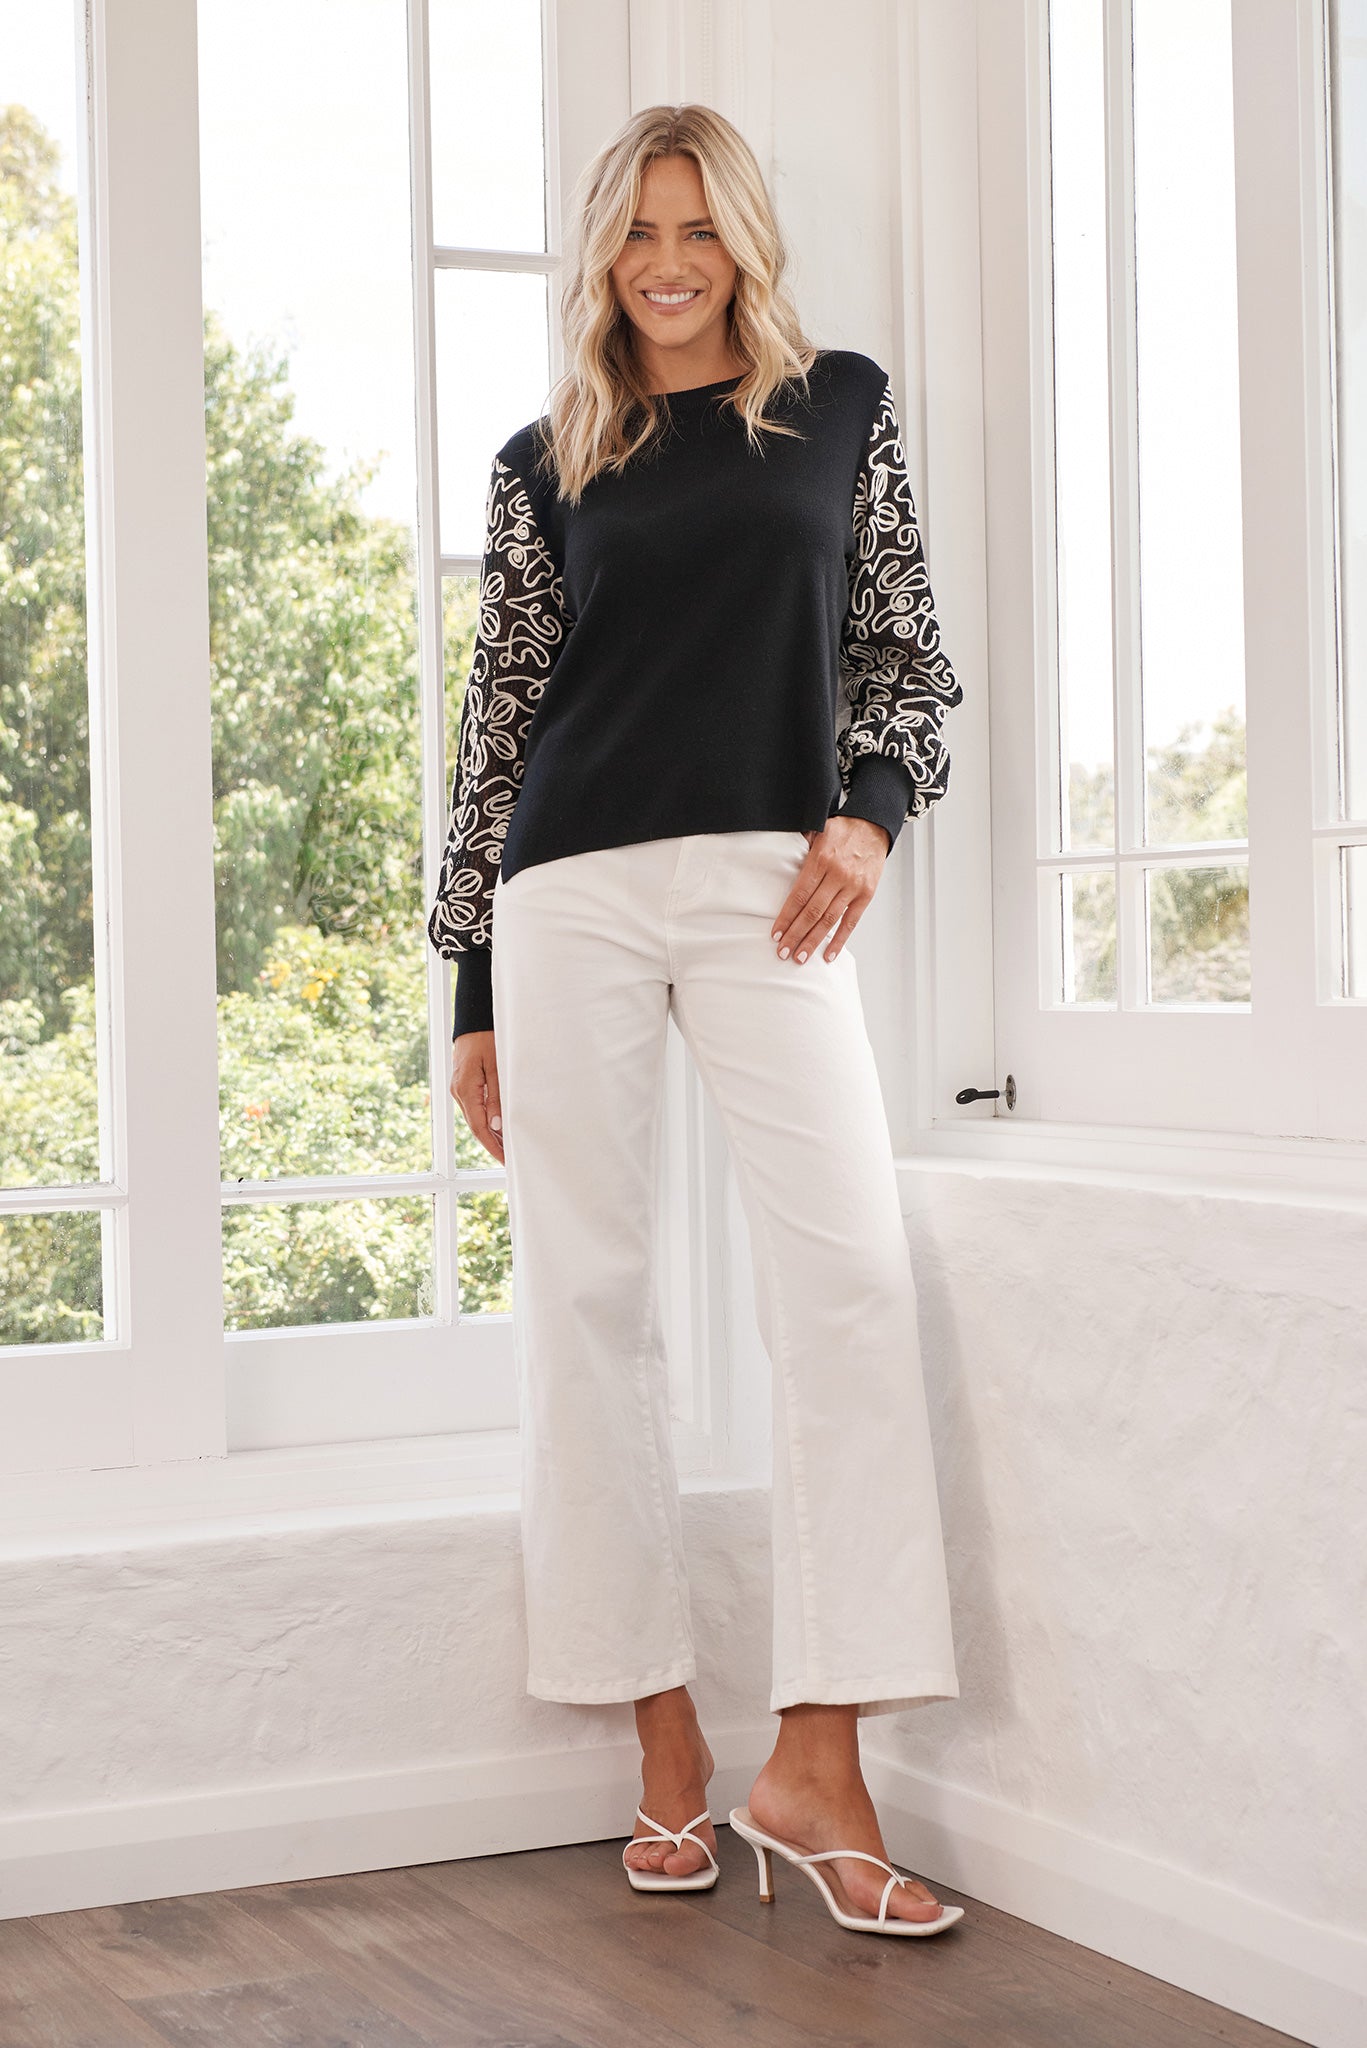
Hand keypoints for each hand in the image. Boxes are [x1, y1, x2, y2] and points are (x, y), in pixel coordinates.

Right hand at [452, 1029, 503, 1163]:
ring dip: (490, 1135)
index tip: (506, 1159)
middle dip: (492, 1145)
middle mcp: (458, 1093)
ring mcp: (459, 1090)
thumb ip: (496, 1098)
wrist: (474, 1021)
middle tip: (510, 1160)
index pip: (479, 1127)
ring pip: (475, 1120)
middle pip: (476, 1127)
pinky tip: (498, 1129)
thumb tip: (496, 1126)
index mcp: (465, 1090)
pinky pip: (475, 1109)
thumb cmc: (486, 1039)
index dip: (493, 1146)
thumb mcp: (496, 1067)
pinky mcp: (464, 1085)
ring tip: (507, 1149)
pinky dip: (487, 1121)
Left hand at [771, 816, 890, 965]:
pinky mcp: (866, 894)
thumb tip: (779, 865)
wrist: (873, 824)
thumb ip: (800, 849)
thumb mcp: (816, 830)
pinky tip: (828, 954)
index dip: (786, 917)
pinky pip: (851, 922)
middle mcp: (837, 875)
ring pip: (829, 920)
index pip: (799, 896)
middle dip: (795, 935)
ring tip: (800, 957)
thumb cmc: (842, 829)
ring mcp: (853, 886)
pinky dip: (840, 940)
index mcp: (821, 860)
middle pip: (812, 912)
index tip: (776, 934)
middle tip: (782, 952)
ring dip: (813, 941)